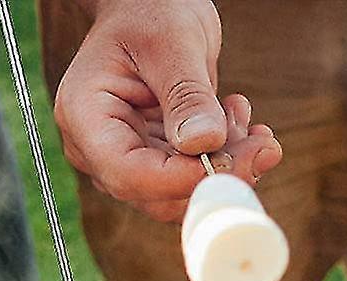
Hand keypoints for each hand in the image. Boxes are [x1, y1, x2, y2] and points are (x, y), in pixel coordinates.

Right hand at [54, 0, 281, 221]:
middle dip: (214, 175)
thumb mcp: (172, 40)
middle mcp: (99, 148)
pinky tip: (238, 122)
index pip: (127, 174)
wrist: (150, 4)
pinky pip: (191, 179)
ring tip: (244, 118)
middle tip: (261, 144)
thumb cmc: (150, 8)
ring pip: (180, 194)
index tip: (230, 160)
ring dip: (225, 166)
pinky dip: (223, 158)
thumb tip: (204, 143)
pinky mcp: (154, 161)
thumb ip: (187, 94)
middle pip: (156, 195)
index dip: (180, 179)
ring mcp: (127, 158)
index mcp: (85, 117)